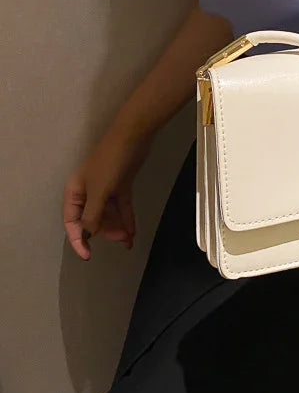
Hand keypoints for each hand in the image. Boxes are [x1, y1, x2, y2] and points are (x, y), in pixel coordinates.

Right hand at [62, 129, 151, 259]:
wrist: (133, 137)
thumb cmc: (110, 162)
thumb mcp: (99, 190)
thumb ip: (93, 214)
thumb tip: (88, 233)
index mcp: (75, 192)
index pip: (72, 222)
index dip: (78, 240)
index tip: (87, 255)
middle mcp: (88, 192)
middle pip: (93, 219)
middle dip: (105, 231)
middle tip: (120, 239)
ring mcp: (106, 188)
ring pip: (109, 214)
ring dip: (118, 227)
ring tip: (129, 238)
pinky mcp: (121, 185)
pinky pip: (122, 207)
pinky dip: (127, 218)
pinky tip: (133, 232)